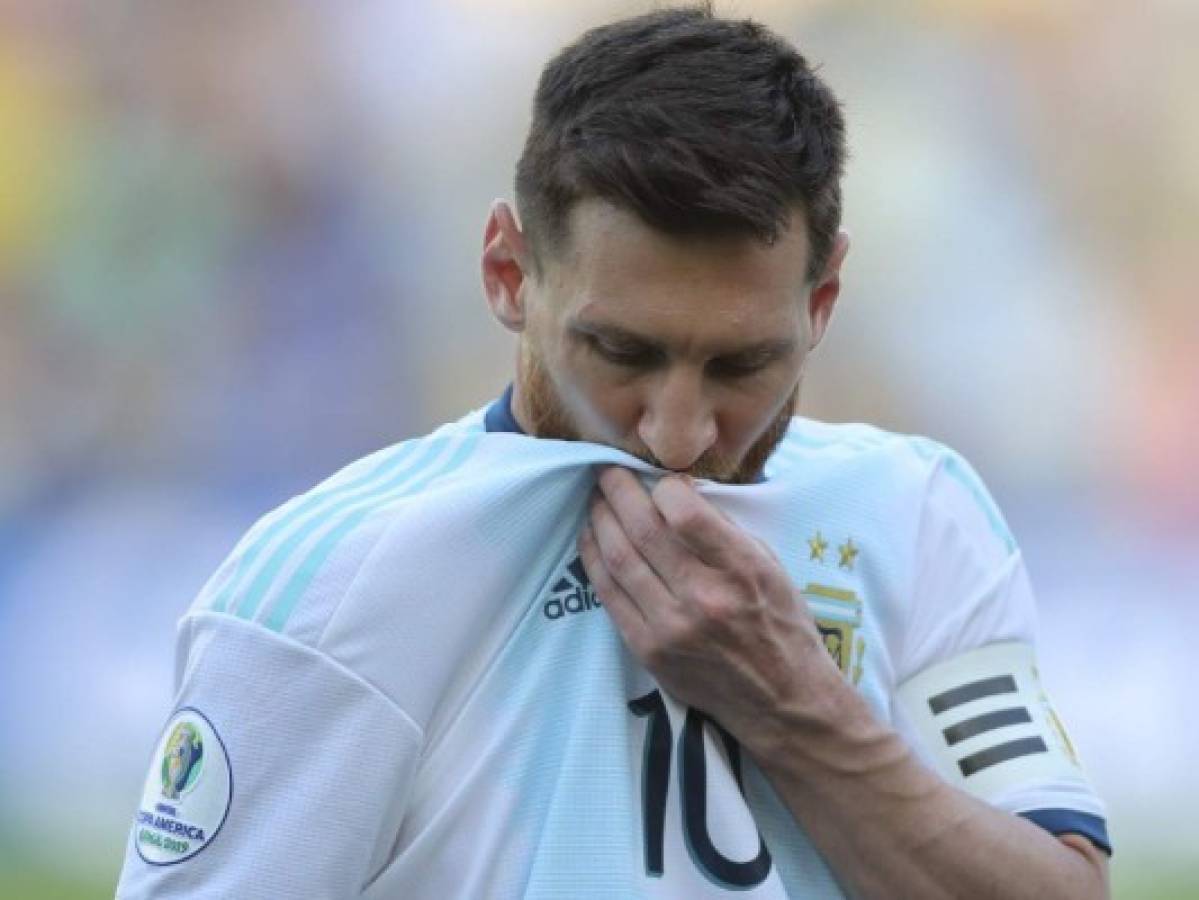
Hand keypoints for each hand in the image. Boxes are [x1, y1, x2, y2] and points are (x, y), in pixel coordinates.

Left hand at [578, 466, 845, 752]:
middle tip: (607, 471)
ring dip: (599, 520)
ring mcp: (670, 628)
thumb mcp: (769, 566)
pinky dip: (593, 559)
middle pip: (643, 530)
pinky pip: (608, 594)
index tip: (659, 479)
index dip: (663, 485)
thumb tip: (675, 492)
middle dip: (618, 491)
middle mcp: (704, 598)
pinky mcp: (647, 650)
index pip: (685, 513)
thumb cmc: (780, 625)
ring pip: (618, 559)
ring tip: (595, 499)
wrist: (781, 701)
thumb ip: (723, 530)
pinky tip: (591, 537)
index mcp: (742, 570)